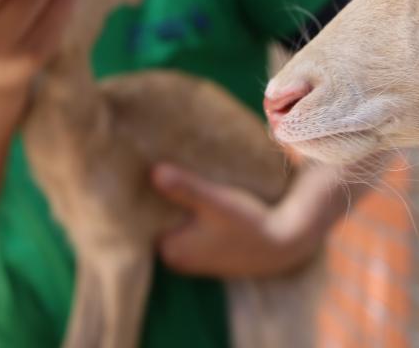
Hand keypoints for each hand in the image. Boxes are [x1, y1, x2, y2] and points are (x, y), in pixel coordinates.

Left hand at [151, 163, 321, 277]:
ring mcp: (189, 255)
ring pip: (169, 222)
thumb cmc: (251, 223)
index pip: (139, 219)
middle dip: (152, 197)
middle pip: (153, 220)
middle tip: (147, 160)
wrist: (286, 244)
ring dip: (170, 202)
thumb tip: (154, 172)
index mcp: (170, 249)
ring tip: (165, 167)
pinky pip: (183, 226)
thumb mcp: (217, 202)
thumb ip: (186, 188)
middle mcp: (174, 258)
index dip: (138, 194)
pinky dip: (183, 211)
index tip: (132, 167)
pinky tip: (187, 188)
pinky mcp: (203, 250)